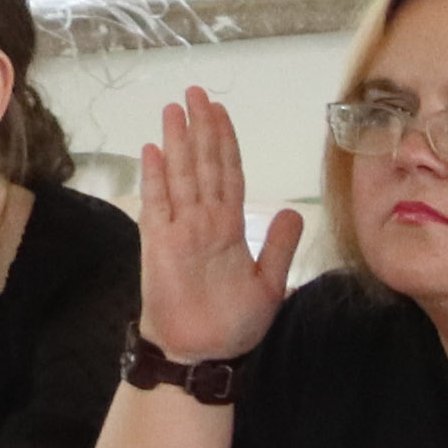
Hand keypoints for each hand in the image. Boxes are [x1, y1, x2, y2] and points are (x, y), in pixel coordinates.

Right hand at [131, 87, 303, 365]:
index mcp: (229, 227)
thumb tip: (293, 209)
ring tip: (175, 109)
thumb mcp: (269, 283)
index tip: (221, 112)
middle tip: (197, 92)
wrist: (202, 354)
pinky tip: (153, 150)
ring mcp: (179, 230)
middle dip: (201, 129)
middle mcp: (203, 221)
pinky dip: (155, 178)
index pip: (228, 174)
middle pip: (204, 165)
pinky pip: (156, 205)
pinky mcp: (158, 244)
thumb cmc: (232, 323)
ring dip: (178, 142)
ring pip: (182, 176)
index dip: (226, 143)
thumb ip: (279, 246)